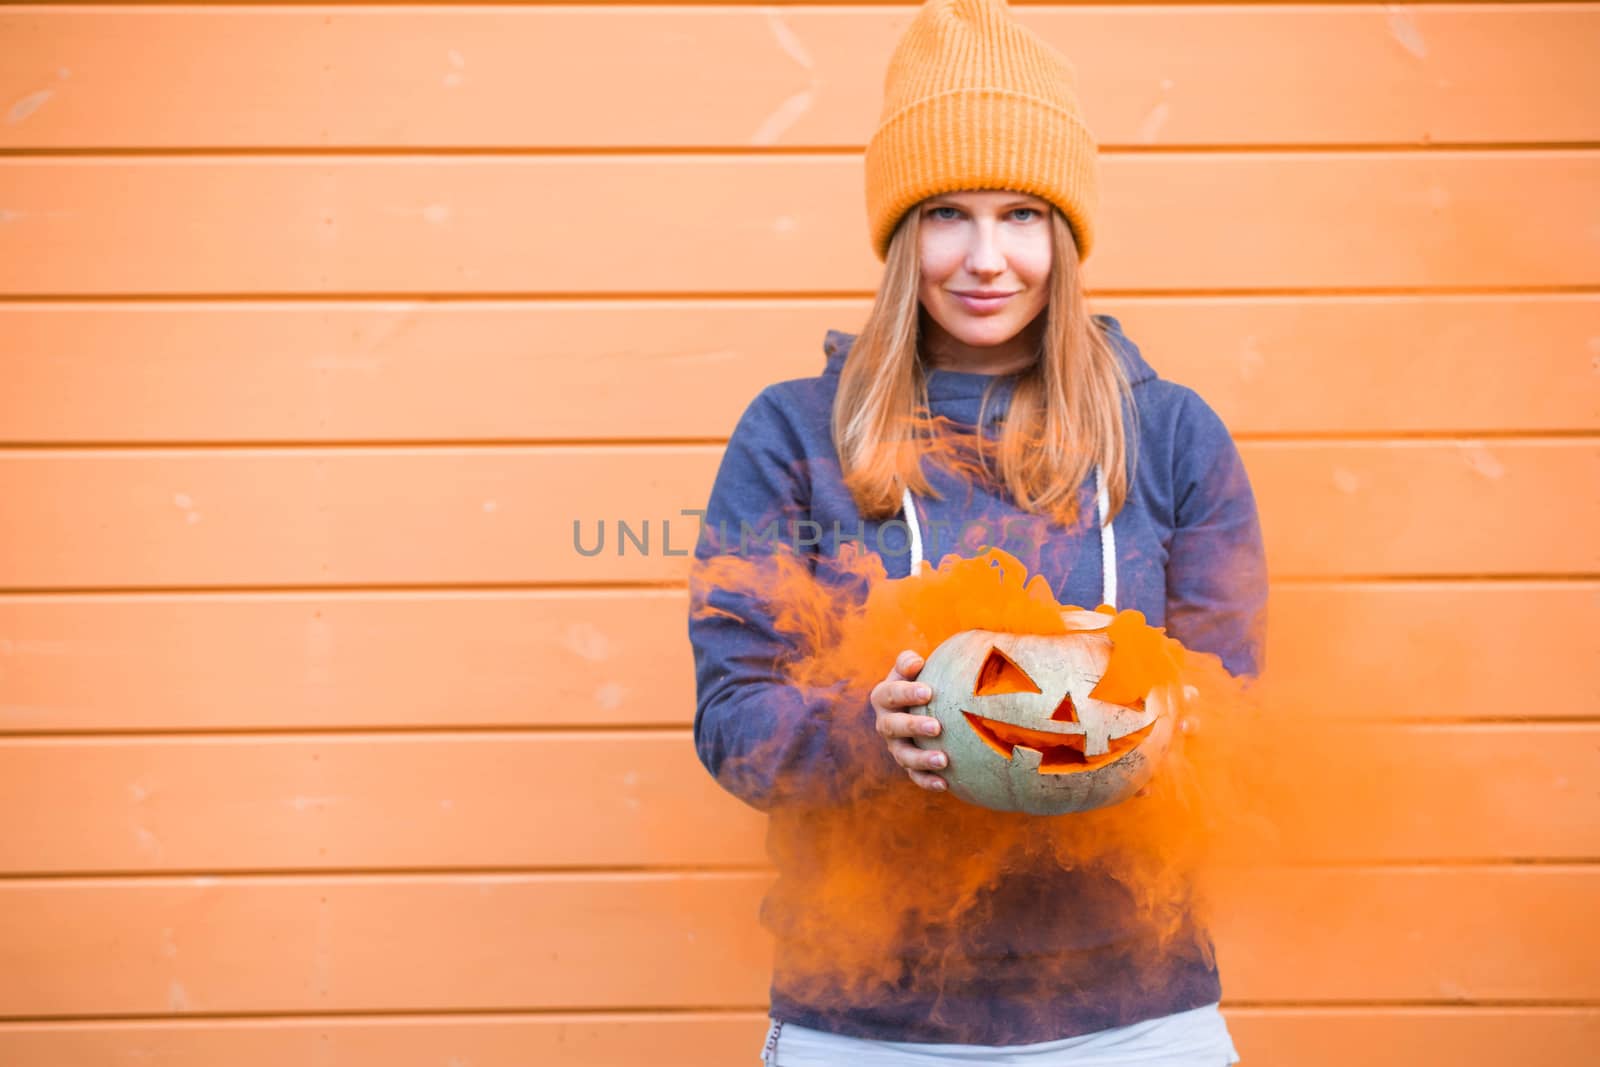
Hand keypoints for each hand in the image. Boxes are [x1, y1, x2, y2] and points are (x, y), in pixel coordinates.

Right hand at [870, 649, 946, 791]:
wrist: (919, 705)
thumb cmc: (918, 681)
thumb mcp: (910, 669)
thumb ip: (908, 662)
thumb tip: (916, 663)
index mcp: (883, 697)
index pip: (890, 694)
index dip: (907, 693)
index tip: (929, 692)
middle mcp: (885, 724)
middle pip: (892, 727)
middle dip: (913, 727)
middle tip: (936, 727)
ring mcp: (895, 746)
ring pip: (903, 756)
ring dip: (921, 759)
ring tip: (943, 760)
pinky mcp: (907, 765)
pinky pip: (914, 776)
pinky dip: (927, 782)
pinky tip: (945, 784)